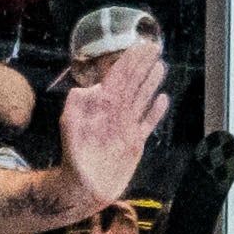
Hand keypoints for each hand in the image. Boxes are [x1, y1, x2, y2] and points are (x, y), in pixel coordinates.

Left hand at [58, 26, 167, 206]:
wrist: (83, 187)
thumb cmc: (74, 159)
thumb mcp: (70, 129)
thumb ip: (76, 107)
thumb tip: (86, 89)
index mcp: (103, 105)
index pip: (119, 76)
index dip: (130, 59)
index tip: (141, 45)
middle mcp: (116, 112)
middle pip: (132, 82)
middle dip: (143, 64)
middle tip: (154, 47)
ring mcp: (126, 127)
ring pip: (141, 98)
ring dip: (150, 82)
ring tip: (160, 66)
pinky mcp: (134, 143)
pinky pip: (148, 122)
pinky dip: (156, 111)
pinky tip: (163, 99)